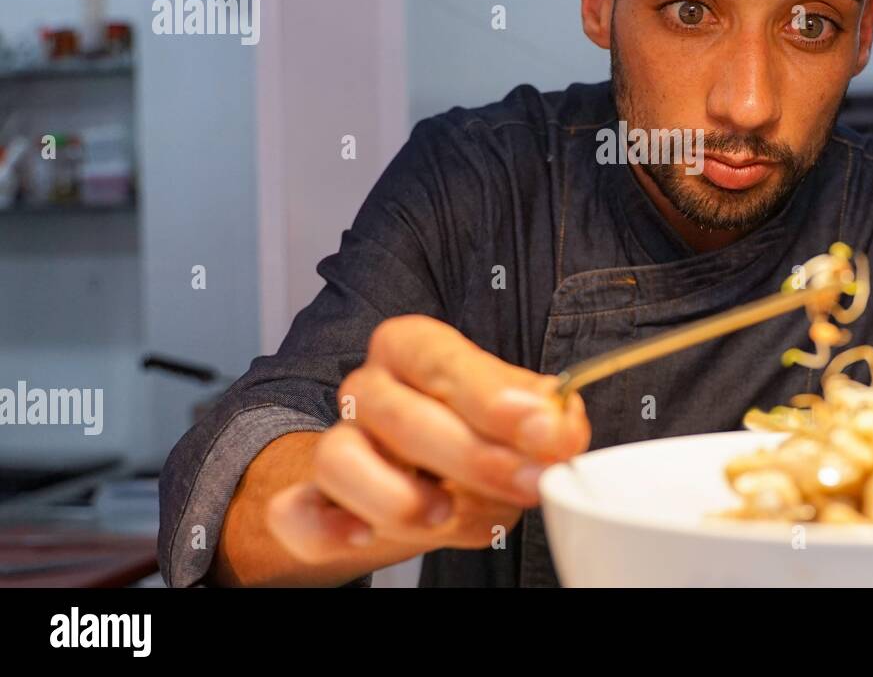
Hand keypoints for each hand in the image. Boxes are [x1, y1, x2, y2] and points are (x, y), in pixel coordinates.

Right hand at [265, 315, 589, 566]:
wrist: (402, 487)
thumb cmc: (460, 439)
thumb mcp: (507, 420)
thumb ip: (539, 417)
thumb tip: (562, 423)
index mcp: (413, 351)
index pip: (440, 358)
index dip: (492, 395)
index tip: (543, 429)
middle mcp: (369, 391)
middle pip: (400, 413)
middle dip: (472, 455)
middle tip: (529, 482)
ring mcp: (335, 446)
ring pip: (342, 457)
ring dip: (396, 493)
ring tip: (445, 513)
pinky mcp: (310, 504)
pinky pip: (296, 512)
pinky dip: (326, 526)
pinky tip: (363, 536)